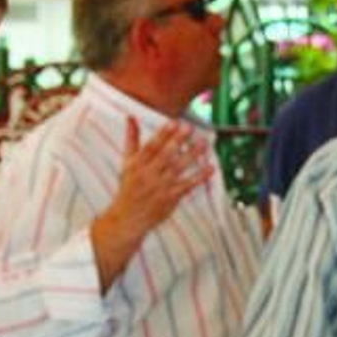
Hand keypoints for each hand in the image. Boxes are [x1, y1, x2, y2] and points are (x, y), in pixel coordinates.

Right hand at [90, 116, 212, 288]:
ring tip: (204, 143)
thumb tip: (131, 118)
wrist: (127, 218)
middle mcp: (149, 175)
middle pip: (166, 155)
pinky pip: (187, 185)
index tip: (174, 122)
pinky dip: (199, 177)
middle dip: (178, 141)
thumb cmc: (128, 188)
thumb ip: (131, 140)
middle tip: (191, 128)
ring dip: (192, 155)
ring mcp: (161, 187)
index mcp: (137, 165)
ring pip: (178, 168)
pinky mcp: (171, 198)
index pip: (151, 146)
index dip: (163, 134)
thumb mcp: (126, 163)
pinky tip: (210, 167)